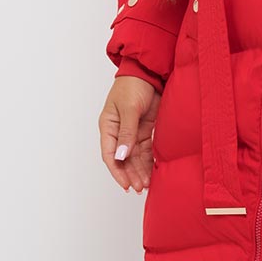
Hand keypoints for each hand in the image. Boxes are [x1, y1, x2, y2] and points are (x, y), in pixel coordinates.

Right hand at [99, 76, 161, 192]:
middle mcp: (119, 132)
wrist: (149, 72)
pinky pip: (146, 151)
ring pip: (135, 157)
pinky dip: (148, 162)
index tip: (125, 185)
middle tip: (140, 188)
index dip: (117, 172)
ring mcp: (132, 132)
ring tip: (146, 184)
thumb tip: (122, 156)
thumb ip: (127, 132)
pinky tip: (153, 172)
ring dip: (139, 171)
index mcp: (108, 127)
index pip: (110, 155)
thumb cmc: (133, 85)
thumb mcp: (129, 109)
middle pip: (123, 159)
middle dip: (130, 174)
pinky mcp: (145, 130)